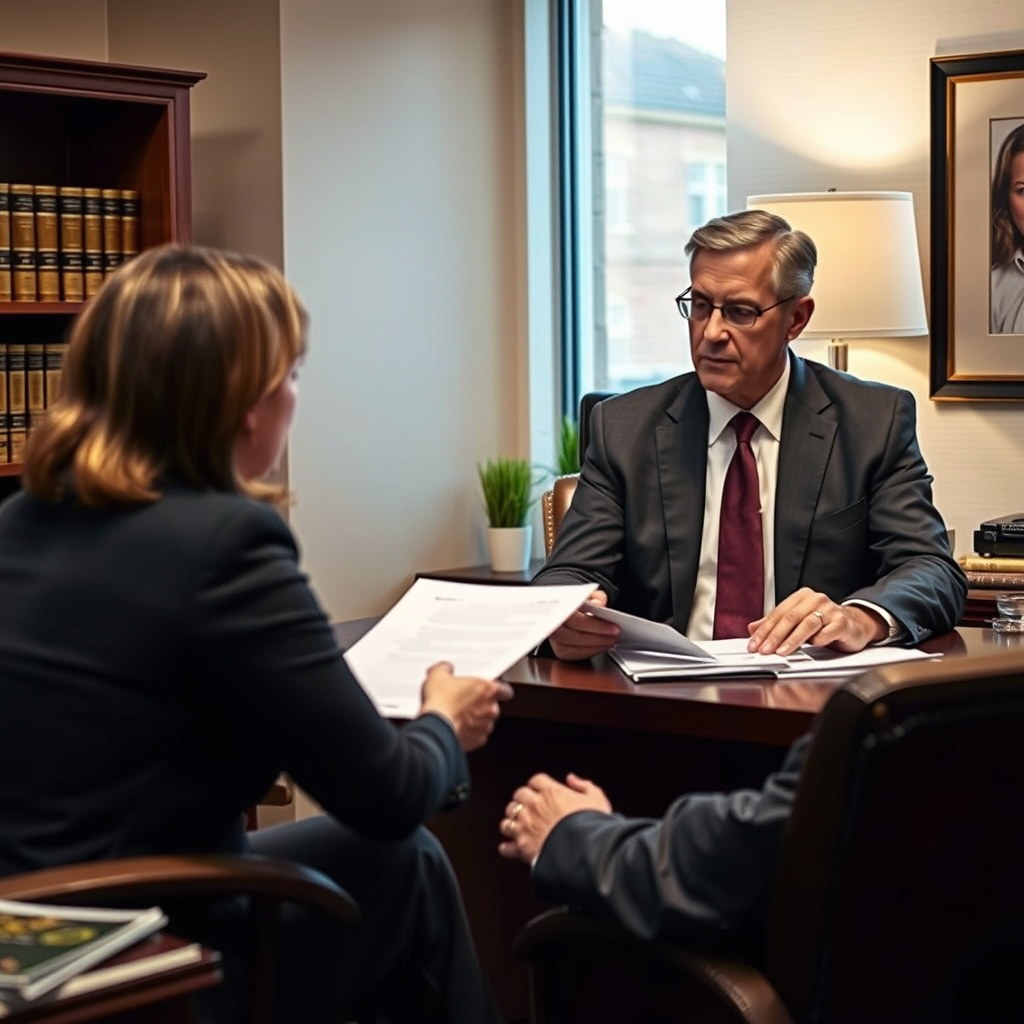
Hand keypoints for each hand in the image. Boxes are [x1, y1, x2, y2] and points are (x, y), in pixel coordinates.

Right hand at [418, 662, 513, 751]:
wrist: (434, 727)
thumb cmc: (440, 702)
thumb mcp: (438, 675)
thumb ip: (446, 668)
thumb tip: (446, 668)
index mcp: (487, 689)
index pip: (505, 690)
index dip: (499, 690)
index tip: (490, 691)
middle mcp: (490, 709)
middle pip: (493, 706)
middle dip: (482, 705)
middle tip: (465, 702)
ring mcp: (484, 726)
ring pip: (486, 723)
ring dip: (476, 720)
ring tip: (459, 716)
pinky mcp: (476, 741)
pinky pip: (477, 736)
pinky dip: (470, 733)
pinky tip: (458, 728)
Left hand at [497, 771, 611, 864]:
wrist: (585, 853)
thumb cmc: (592, 826)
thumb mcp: (597, 799)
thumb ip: (584, 785)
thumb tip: (571, 779)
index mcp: (551, 792)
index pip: (536, 780)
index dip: (537, 784)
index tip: (539, 789)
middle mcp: (534, 807)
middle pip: (518, 796)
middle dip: (522, 800)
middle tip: (526, 805)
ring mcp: (526, 827)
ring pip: (508, 819)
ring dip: (511, 821)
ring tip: (516, 825)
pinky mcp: (522, 847)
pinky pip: (507, 846)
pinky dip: (507, 847)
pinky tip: (509, 848)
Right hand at [549, 589, 619, 660]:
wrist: (568, 609)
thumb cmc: (578, 602)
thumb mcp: (588, 594)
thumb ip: (595, 596)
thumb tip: (598, 603)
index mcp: (557, 607)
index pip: (574, 620)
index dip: (595, 625)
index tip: (613, 627)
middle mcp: (553, 625)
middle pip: (573, 636)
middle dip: (598, 637)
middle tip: (615, 634)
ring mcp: (554, 640)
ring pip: (574, 648)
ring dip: (596, 646)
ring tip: (611, 640)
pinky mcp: (560, 650)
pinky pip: (575, 655)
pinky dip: (591, 651)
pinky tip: (603, 645)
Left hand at [747, 588, 886, 655]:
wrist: (854, 625)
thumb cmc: (824, 623)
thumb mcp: (797, 622)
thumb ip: (775, 624)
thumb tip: (752, 628)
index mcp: (801, 597)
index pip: (777, 613)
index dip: (763, 630)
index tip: (754, 644)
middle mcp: (815, 600)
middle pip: (790, 618)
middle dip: (774, 636)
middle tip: (765, 650)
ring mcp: (830, 610)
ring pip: (807, 624)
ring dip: (792, 640)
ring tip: (781, 652)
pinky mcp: (842, 622)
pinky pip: (828, 631)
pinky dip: (819, 639)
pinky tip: (813, 646)